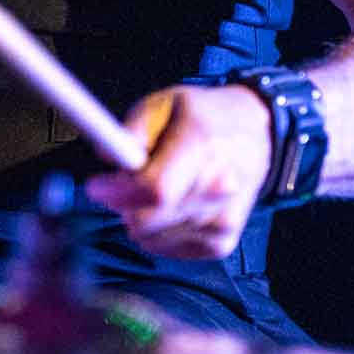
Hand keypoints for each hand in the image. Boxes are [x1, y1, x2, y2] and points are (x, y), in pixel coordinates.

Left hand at [85, 84, 272, 259]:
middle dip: (124, 206)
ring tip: (154, 190)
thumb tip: (108, 155)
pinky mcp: (224, 241)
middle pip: (152, 220)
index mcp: (202, 144)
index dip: (117, 193)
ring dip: (141, 219)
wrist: (257, 134)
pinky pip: (173, 250)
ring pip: (156, 238)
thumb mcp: (165, 103)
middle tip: (122, 186)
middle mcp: (219, 186)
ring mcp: (225, 218)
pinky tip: (168, 209)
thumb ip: (134, 127)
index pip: (155, 189)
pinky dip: (159, 234)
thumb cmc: (203, 117)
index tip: (96, 186)